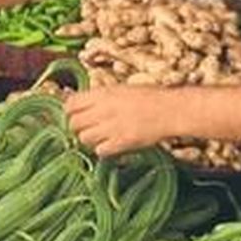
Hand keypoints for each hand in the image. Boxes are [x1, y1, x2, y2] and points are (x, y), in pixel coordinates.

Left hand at [63, 84, 183, 157]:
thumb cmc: (150, 97)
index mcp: (103, 94)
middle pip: (74, 124)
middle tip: (88, 129)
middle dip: (78, 128)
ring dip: (89, 140)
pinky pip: (99, 150)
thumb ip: (101, 98)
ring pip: (83, 139)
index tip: (76, 115)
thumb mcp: (121, 90)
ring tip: (100, 137)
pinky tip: (111, 145)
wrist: (170, 110)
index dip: (70, 111)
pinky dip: (102, 150)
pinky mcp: (121, 142)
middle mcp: (103, 110)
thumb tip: (82, 104)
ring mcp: (111, 127)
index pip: (70, 104)